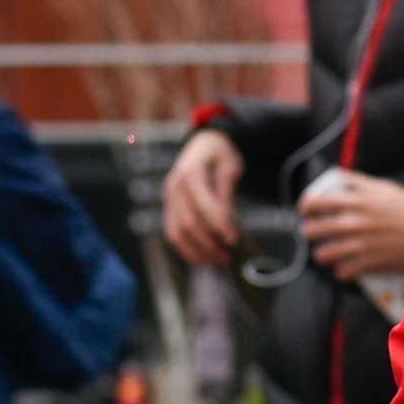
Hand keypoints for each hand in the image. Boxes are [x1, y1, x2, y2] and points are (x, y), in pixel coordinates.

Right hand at [158, 132, 242, 265]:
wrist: (202, 143)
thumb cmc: (220, 154)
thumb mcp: (230, 166)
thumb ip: (226, 193)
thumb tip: (227, 221)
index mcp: (191, 172)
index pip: (204, 206)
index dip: (219, 225)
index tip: (234, 239)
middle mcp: (175, 186)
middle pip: (189, 223)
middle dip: (209, 243)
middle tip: (229, 255)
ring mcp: (169, 198)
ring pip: (177, 232)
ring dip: (197, 251)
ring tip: (218, 259)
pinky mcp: (169, 207)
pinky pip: (173, 232)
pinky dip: (186, 248)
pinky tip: (203, 256)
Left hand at [295, 170, 403, 286]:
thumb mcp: (382, 186)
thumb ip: (357, 182)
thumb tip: (336, 177)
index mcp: (356, 201)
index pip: (317, 202)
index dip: (306, 205)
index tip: (306, 209)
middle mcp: (355, 222)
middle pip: (316, 229)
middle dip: (310, 231)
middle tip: (313, 231)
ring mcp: (361, 244)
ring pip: (326, 253)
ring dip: (322, 253)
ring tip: (324, 253)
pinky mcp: (370, 262)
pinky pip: (344, 271)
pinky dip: (340, 270)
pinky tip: (341, 268)